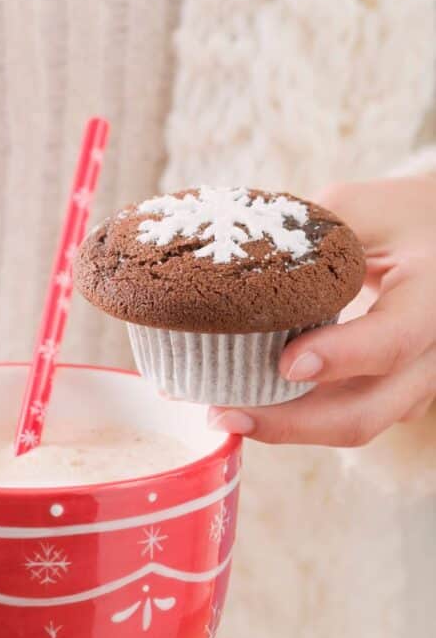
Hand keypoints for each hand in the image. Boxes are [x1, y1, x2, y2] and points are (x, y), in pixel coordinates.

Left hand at [207, 175, 435, 446]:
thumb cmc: (401, 218)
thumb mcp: (361, 209)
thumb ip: (308, 237)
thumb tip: (229, 264)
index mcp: (431, 297)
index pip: (394, 339)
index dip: (341, 356)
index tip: (286, 363)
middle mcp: (433, 352)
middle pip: (366, 410)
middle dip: (291, 423)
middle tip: (225, 413)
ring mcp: (416, 382)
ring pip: (353, 424)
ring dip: (286, 427)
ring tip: (222, 413)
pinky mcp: (395, 394)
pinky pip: (346, 416)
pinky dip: (298, 417)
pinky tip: (249, 403)